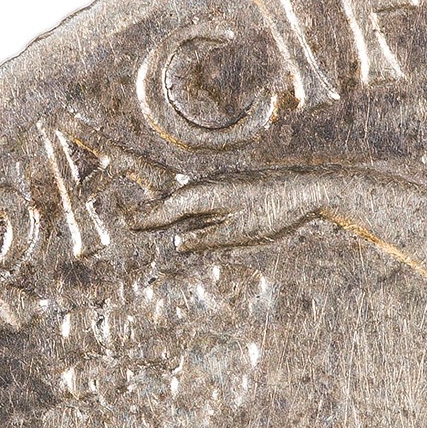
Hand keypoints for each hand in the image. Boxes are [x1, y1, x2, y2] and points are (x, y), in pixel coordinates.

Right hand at [128, 175, 333, 252]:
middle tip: (122, 217)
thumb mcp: (239, 231)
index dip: (146, 217)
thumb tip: (179, 242)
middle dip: (147, 210)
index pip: (167, 209)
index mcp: (205, 195)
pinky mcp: (229, 188)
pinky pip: (198, 199)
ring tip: (142, 217)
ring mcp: (218, 185)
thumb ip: (207, 237)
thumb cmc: (273, 210)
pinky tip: (180, 214)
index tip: (125, 223)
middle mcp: (207, 186)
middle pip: (170, 201)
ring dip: (163, 208)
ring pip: (184, 199)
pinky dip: (182, 207)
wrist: (304, 189)